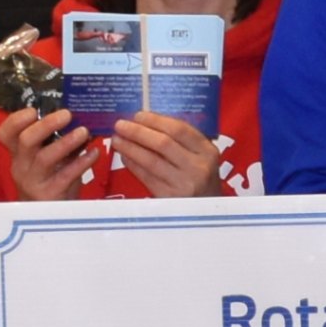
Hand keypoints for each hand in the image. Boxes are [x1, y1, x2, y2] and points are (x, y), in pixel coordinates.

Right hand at [0, 106, 94, 203]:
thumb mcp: (45, 159)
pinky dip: (82, 162)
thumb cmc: (49, 180)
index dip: (16, 120)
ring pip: (45, 158)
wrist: (46, 217)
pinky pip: (66, 175)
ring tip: (84, 132)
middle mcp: (21, 165)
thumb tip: (78, 117)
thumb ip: (54, 140)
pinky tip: (94, 153)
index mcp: (18, 153)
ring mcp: (34, 181)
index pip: (5, 134)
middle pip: (26, 140)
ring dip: (66, 142)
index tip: (33, 110)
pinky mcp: (50, 194)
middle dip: (46, 124)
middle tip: (67, 114)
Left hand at [107, 113, 229, 200]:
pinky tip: (125, 156)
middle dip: (138, 132)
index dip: (155, 120)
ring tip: (117, 139)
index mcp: (207, 151)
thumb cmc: (201, 178)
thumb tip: (146, 123)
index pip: (179, 129)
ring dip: (130, 148)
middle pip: (163, 144)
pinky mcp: (169, 198)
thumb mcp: (201, 157)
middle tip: (120, 125)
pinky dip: (133, 164)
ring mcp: (184, 184)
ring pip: (151, 161)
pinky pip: (146, 177)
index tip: (138, 115)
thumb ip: (182, 141)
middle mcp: (197, 167)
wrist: (208, 211)